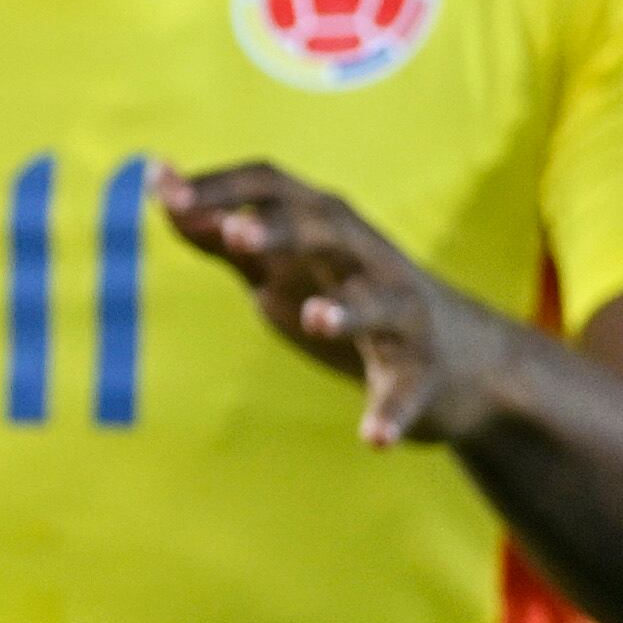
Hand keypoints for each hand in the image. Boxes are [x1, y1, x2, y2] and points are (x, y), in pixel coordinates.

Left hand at [156, 160, 528, 447]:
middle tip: (234, 235)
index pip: (271, 184)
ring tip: (315, 319)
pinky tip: (372, 438)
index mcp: (324, 226)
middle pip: (325, 229)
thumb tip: (159, 188)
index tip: (162, 189)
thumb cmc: (348, 299)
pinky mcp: (425, 371)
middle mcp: (366, 258)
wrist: (464, 362)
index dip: (218, 185)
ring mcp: (401, 314)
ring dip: (346, 311)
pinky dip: (391, 411)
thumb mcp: (281, 263)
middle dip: (280, 231)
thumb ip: (222, 233)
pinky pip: (407, 388)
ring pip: (378, 303)